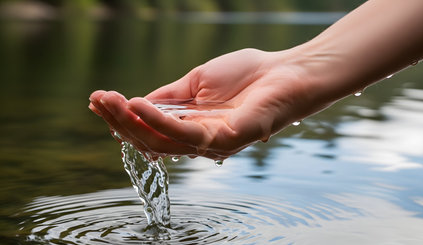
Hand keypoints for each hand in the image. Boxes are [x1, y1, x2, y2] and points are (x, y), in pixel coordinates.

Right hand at [89, 48, 322, 158]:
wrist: (284, 72)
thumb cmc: (247, 75)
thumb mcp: (196, 82)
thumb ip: (168, 97)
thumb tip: (135, 104)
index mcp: (190, 127)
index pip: (149, 129)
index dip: (121, 117)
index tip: (97, 100)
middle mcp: (197, 141)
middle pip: (149, 139)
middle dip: (119, 120)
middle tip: (96, 101)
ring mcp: (210, 144)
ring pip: (160, 141)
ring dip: (130, 121)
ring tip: (109, 102)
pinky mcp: (224, 141)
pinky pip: (183, 134)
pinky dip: (157, 120)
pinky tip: (136, 105)